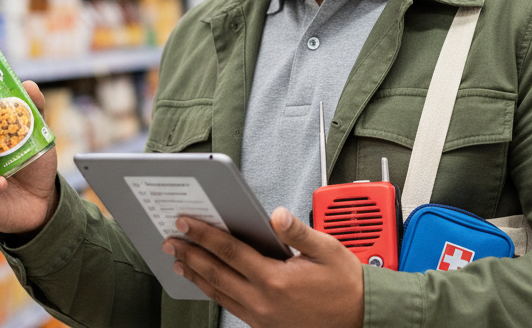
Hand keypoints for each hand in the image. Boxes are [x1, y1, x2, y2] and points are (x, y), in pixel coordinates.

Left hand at [162, 207, 363, 327]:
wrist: (360, 318)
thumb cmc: (345, 284)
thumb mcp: (326, 250)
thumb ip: (297, 232)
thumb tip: (276, 215)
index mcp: (276, 280)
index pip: (230, 252)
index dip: (204, 235)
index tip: (186, 223)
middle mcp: (264, 302)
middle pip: (216, 274)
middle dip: (191, 255)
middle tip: (171, 240)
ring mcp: (262, 318)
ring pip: (219, 294)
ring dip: (197, 275)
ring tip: (179, 262)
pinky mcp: (264, 326)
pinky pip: (231, 307)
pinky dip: (213, 292)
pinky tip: (206, 283)